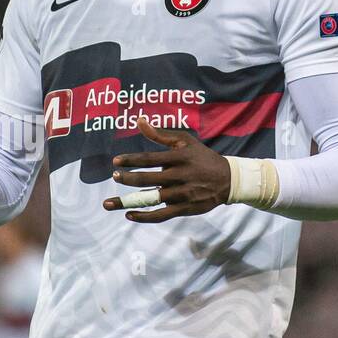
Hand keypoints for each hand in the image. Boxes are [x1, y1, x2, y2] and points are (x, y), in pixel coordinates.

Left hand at [102, 116, 230, 222]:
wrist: (228, 180)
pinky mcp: (185, 208)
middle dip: (128, 178)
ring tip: (109, 203)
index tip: (116, 162)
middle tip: (115, 177)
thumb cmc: (202, 157)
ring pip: (152, 199)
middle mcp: (180, 176)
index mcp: (179, 158)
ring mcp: (183, 194)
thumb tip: (139, 121)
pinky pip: (161, 215)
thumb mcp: (185, 141)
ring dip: (128, 202)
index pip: (150, 159)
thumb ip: (160, 135)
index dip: (131, 160)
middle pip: (148, 179)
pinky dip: (144, 216)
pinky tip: (129, 214)